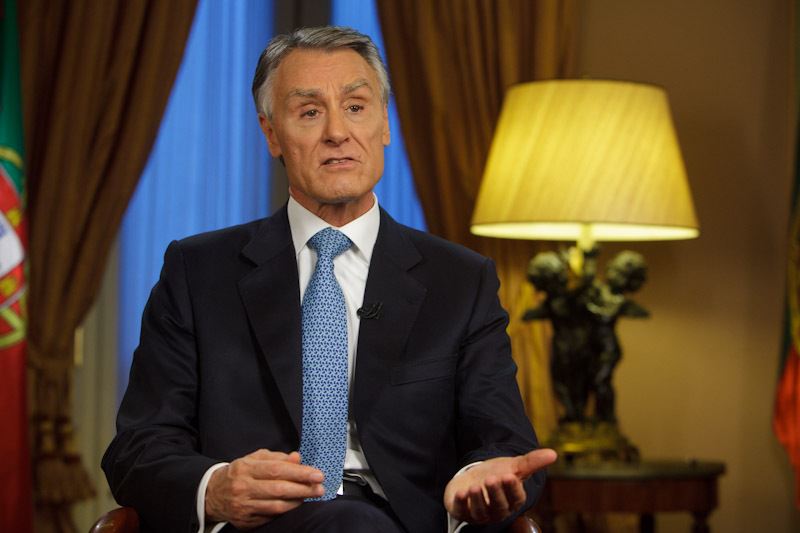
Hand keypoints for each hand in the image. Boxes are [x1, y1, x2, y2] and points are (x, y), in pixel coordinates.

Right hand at [205, 449, 323, 528]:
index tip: (317, 474)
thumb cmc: (239, 473)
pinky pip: (270, 517)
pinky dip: (286, 510)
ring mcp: (243, 506)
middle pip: (279, 489)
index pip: (277, 469)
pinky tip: (295, 504)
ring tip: (310, 495)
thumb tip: (297, 458)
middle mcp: (243, 487)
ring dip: (297, 501)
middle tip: (320, 487)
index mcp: (246, 468)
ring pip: (276, 506)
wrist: (212, 493)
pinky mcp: (245, 521)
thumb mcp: (254, 459)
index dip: (300, 472)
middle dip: (303, 488)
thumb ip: (277, 458)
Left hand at [444, 448, 556, 524]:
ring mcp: (479, 512)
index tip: (510, 476)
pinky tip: (462, 492)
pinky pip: (461, 511)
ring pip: (480, 512)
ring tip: (476, 486)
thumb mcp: (513, 466)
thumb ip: (531, 462)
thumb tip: (553, 453)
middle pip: (499, 506)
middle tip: (492, 478)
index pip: (516, 498)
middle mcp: (497, 510)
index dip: (513, 489)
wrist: (476, 477)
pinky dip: (461, 504)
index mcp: (512, 500)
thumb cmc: (498, 474)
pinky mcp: (462, 510)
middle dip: (495, 493)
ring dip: (478, 500)